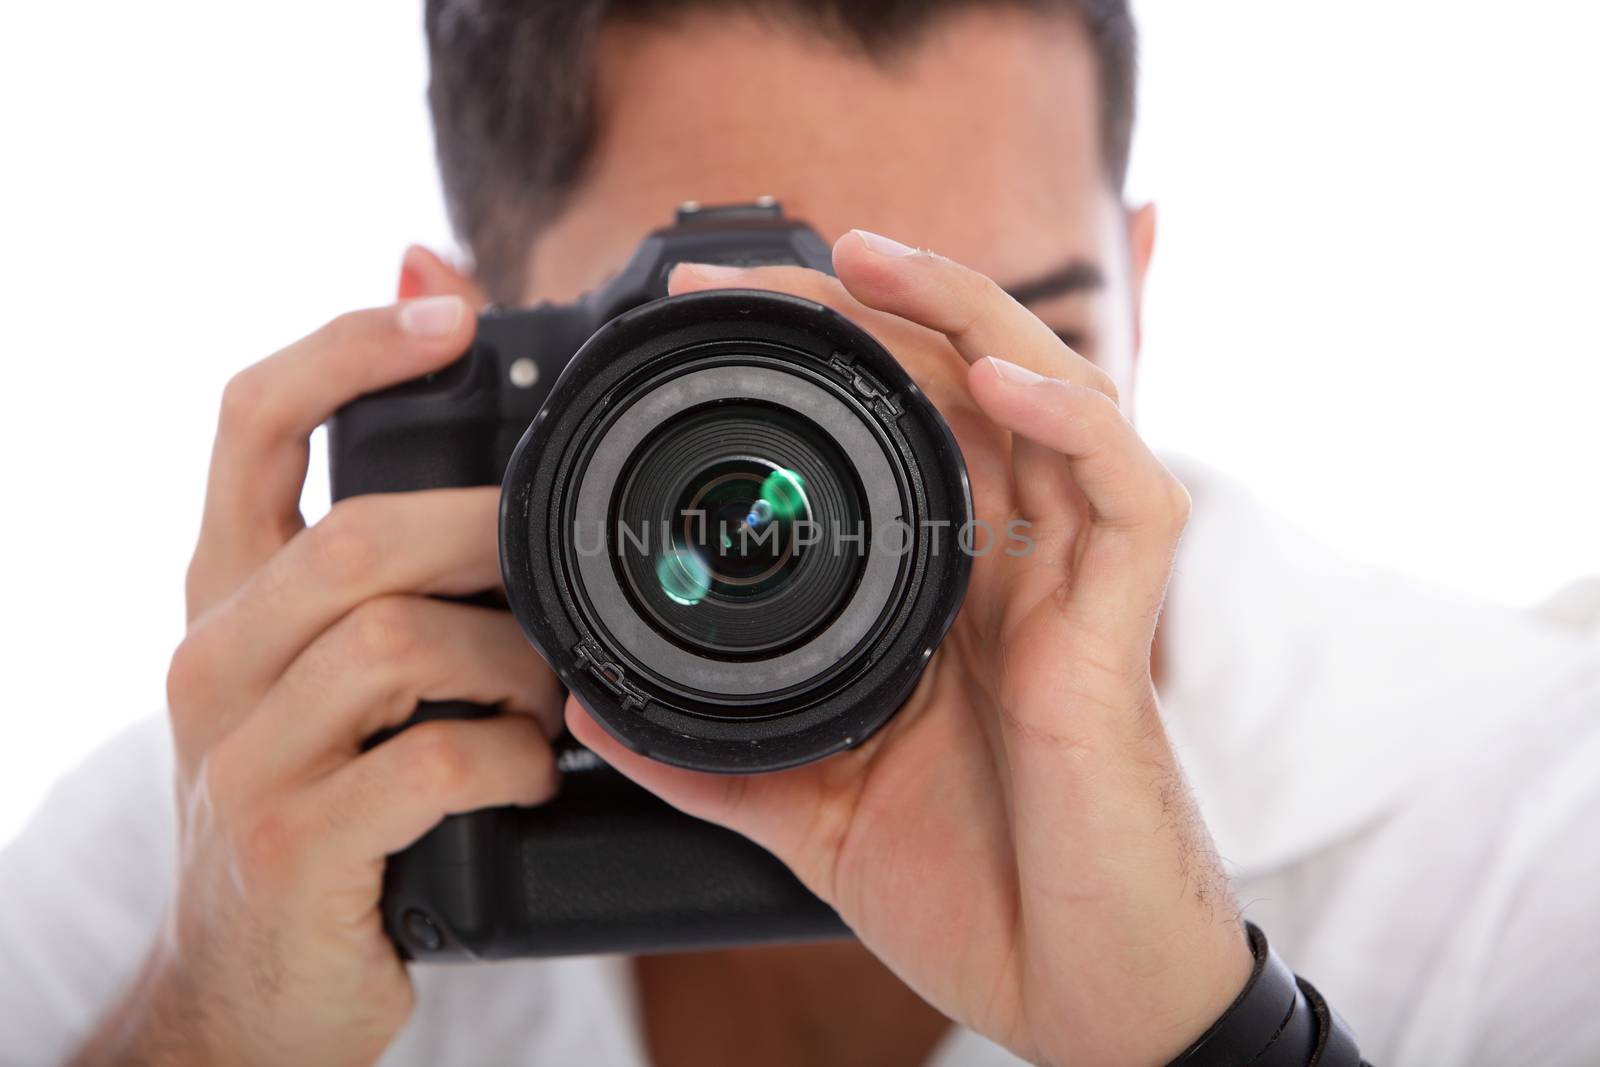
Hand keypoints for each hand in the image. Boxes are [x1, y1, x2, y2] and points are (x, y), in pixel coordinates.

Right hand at [73, 299, 562, 1066]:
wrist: (248, 987)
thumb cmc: (317, 796)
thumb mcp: (318, 665)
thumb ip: (373, 551)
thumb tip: (441, 377)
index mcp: (226, 592)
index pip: (249, 421)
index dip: (346, 348)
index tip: (447, 314)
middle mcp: (214, 655)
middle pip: (357, 534)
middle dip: (486, 541)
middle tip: (559, 585)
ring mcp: (242, 754)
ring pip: (401, 644)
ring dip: (513, 669)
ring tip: (546, 706)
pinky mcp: (293, 845)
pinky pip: (432, 763)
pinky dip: (509, 761)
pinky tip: (526, 776)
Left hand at [569, 233, 1253, 1066]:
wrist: (1071, 1000)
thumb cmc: (969, 893)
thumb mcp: (809, 810)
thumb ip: (710, 757)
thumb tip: (592, 707)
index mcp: (938, 597)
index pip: (889, 435)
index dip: (816, 365)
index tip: (704, 326)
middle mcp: (1009, 570)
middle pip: (964, 385)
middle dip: (870, 306)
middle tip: (756, 272)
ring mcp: (1071, 592)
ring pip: (1055, 400)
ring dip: (970, 315)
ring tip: (872, 259)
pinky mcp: (1124, 635)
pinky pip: (1129, 496)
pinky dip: (1075, 425)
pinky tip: (1002, 384)